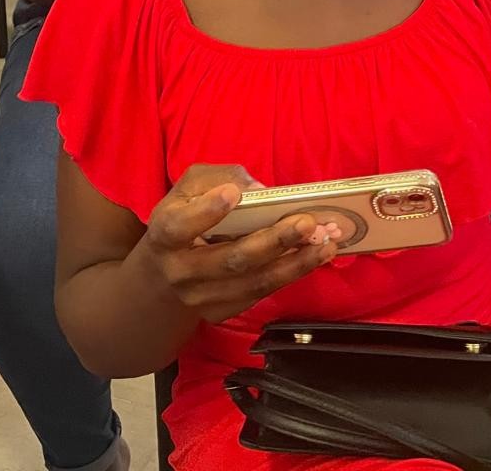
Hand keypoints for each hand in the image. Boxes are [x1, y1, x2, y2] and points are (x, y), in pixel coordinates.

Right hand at [138, 164, 340, 323]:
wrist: (162, 277)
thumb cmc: (182, 216)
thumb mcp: (189, 188)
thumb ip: (218, 178)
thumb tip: (258, 190)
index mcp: (165, 234)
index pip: (181, 226)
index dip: (207, 212)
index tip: (232, 194)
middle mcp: (180, 271)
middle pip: (231, 259)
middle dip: (273, 241)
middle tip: (307, 222)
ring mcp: (201, 298)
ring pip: (254, 282)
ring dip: (296, 263)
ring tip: (328, 243)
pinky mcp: (221, 312)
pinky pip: (261, 293)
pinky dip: (292, 274)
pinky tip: (318, 256)